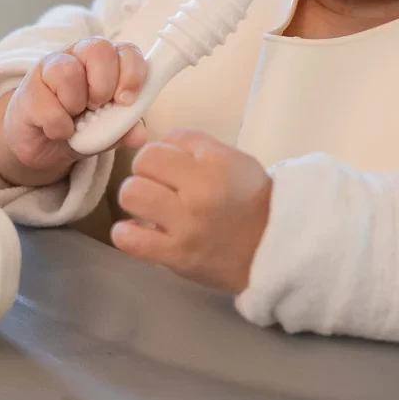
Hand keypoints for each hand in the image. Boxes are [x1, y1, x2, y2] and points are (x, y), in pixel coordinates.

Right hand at [0, 37, 147, 187]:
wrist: (41, 144)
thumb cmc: (80, 127)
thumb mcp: (108, 131)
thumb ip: (124, 128)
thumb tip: (138, 135)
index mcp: (107, 62)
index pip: (127, 51)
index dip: (132, 73)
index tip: (126, 100)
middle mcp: (80, 55)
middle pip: (99, 49)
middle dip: (104, 85)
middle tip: (97, 107)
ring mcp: (51, 66)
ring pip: (69, 72)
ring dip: (76, 105)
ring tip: (74, 117)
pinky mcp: (29, 87)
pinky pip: (48, 105)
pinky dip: (58, 127)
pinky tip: (57, 129)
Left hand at [112, 129, 270, 290]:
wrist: (271, 249)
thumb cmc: (251, 200)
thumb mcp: (232, 158)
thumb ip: (194, 144)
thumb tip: (159, 142)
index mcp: (213, 165)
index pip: (161, 144)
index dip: (159, 155)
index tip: (169, 169)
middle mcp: (198, 194)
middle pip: (142, 164)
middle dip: (146, 174)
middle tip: (160, 188)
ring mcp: (185, 227)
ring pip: (131, 195)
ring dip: (135, 200)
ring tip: (149, 208)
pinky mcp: (175, 256)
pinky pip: (130, 240)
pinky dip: (126, 234)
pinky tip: (137, 232)